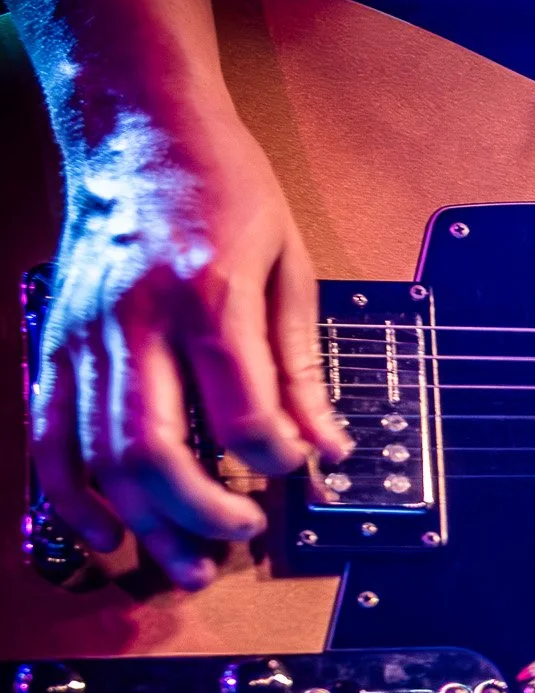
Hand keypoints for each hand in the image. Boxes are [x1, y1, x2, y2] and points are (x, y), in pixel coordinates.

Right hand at [31, 101, 351, 589]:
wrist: (137, 129)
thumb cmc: (221, 187)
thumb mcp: (289, 264)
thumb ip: (302, 363)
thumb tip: (328, 443)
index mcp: (208, 294)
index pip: (243, 410)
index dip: (277, 460)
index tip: (301, 472)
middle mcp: (135, 321)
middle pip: (152, 447)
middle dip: (199, 511)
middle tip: (242, 538)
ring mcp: (82, 336)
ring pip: (95, 455)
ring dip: (141, 522)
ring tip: (185, 564)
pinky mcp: (51, 345)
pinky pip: (48, 437)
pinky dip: (70, 497)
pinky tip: (103, 534)